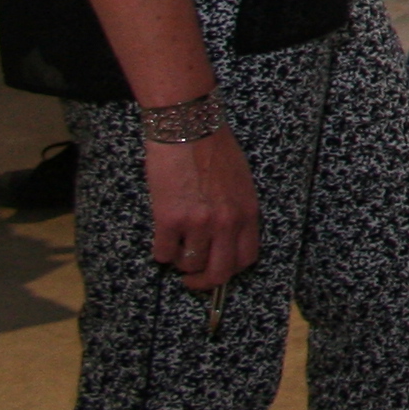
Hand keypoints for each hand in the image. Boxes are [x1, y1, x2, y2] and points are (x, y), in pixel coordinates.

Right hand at [148, 127, 261, 291]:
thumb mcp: (239, 182)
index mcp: (247, 212)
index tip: (217, 271)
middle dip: (203, 282)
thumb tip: (226, 238)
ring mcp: (199, 222)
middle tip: (191, 279)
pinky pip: (164, 252)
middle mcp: (227, 221)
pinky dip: (161, 251)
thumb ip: (236, 211)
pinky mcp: (170, 219)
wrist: (188, 127)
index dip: (230, 271)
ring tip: (176, 247)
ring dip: (180, 261)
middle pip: (220, 272)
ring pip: (189, 264)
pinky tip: (162, 237)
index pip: (247, 258)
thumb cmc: (213, 148)